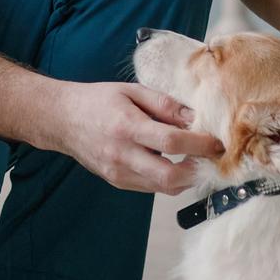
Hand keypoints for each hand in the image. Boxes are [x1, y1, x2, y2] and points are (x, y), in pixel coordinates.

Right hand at [45, 82, 223, 193]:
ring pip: (163, 188)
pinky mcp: (118, 182)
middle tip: (211, 158)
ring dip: (186, 178)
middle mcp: (122, 155)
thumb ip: (164, 104)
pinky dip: (168, 179)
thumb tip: (194, 117)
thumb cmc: (98, 101)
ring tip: (196, 160)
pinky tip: (174, 163)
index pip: (172, 141)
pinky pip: (151, 187)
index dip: (200, 144)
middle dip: (198, 171)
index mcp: (127, 127)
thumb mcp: (132, 90)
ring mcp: (119, 173)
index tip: (217, 142)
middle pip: (170, 177)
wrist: (62, 120)